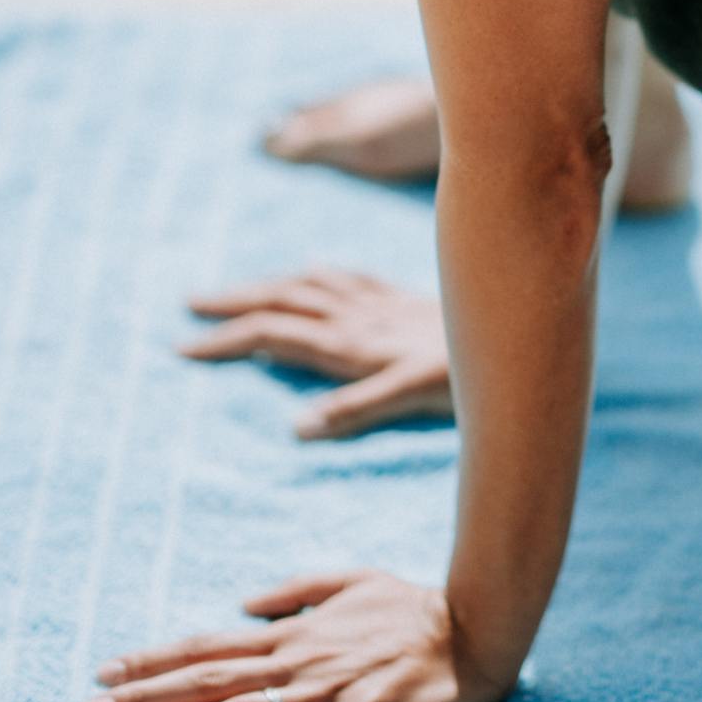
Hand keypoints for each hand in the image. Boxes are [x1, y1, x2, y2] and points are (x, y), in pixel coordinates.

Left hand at [85, 569, 517, 701]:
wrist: (476, 628)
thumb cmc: (412, 606)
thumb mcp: (350, 578)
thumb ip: (295, 590)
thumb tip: (244, 603)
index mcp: (293, 634)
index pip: (210, 646)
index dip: (155, 659)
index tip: (105, 671)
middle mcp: (300, 662)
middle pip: (211, 680)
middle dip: (146, 696)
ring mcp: (329, 693)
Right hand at [182, 266, 451, 438]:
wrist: (516, 327)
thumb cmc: (465, 375)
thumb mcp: (411, 395)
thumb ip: (355, 410)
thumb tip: (296, 429)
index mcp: (350, 342)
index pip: (272, 334)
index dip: (227, 340)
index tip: (184, 348)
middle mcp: (357, 317)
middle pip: (281, 301)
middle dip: (233, 304)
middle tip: (188, 307)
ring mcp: (378, 304)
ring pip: (308, 285)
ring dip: (265, 286)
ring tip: (230, 292)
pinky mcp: (400, 299)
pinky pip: (347, 277)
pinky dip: (318, 275)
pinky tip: (311, 272)